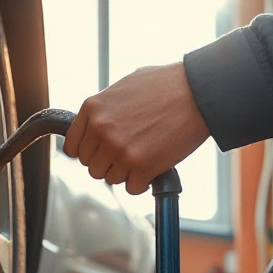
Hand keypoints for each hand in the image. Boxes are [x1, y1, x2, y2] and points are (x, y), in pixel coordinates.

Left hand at [62, 62, 210, 194]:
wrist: (199, 91)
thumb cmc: (167, 84)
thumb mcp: (125, 86)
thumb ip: (106, 107)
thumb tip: (96, 122)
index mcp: (92, 109)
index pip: (73, 147)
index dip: (88, 152)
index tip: (99, 153)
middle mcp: (101, 130)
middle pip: (91, 166)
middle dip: (108, 163)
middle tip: (127, 154)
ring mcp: (120, 150)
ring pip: (109, 178)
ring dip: (124, 173)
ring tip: (142, 157)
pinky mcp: (141, 166)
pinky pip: (131, 188)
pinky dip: (141, 183)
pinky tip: (151, 169)